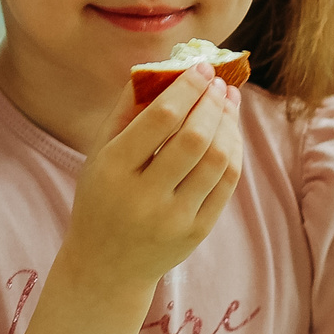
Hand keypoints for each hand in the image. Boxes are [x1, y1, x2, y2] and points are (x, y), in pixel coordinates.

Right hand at [62, 67, 243, 293]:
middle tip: (218, 82)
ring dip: (228, 123)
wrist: (107, 268)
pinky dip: (233, 150)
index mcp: (113, 170)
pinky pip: (227, 183)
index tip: (200, 67)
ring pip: (218, 159)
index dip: (187, 88)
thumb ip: (127, 108)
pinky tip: (229, 131)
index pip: (161, 119)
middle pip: (195, 138)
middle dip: (212, 102)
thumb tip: (163, 65)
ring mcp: (175, 218)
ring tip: (227, 101)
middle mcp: (144, 197)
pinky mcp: (197, 231)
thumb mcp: (100, 153)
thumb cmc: (102, 198)